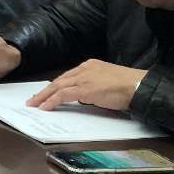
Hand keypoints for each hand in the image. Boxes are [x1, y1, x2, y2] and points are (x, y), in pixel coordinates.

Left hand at [26, 61, 147, 112]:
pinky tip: (45, 107)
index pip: (68, 76)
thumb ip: (94, 86)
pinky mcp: (84, 89)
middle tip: (33, 99)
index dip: (55, 85)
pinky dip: (51, 101)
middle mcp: (84, 69)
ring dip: (43, 96)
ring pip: (57, 86)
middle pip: (59, 80)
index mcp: (90, 65)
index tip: (47, 92)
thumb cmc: (130, 87)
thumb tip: (85, 96)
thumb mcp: (108, 83)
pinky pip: (62, 95)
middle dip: (45, 91)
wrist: (139, 86)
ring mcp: (83, 78)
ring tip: (33, 104)